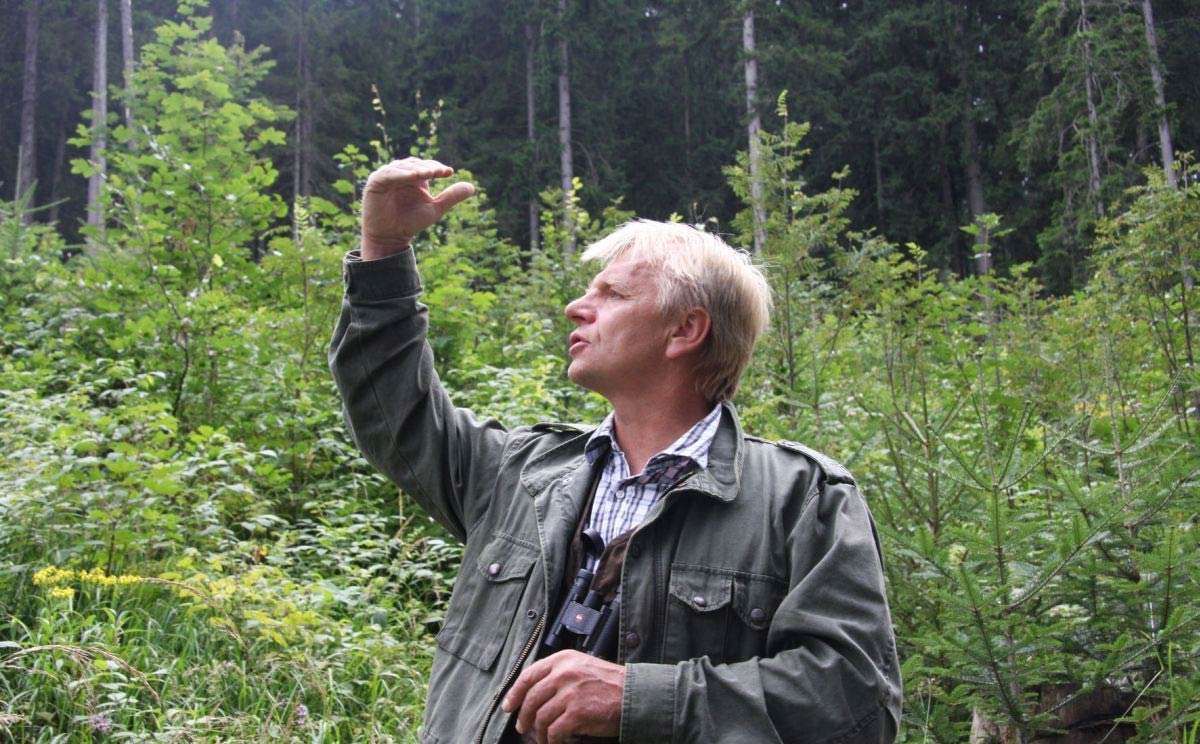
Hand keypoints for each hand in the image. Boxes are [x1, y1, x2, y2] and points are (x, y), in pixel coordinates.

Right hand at [360, 157, 474, 258]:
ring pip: (403, 167)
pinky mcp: (375, 182)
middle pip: (415, 164)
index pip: (427, 166)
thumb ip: (451, 197)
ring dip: (416, 169)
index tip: (449, 173)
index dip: (437, 167)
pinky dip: (400, 174)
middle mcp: (401, 174)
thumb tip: (472, 187)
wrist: (390, 237)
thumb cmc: (411, 222)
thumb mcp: (435, 209)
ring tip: (428, 173)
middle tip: (439, 171)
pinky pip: (388, 175)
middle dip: (428, 167)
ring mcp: (387, 176)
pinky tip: (412, 177)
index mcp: (414, 177)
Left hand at [501, 650, 624, 743]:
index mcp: (563, 660)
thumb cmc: (610, 683)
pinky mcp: (577, 713)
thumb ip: (559, 673)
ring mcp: (570, 693)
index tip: (508, 705)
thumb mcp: (582, 666)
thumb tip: (534, 693)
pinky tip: (555, 743)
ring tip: (542, 738)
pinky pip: (554, 732)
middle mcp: (564, 673)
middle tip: (522, 727)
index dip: (514, 693)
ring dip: (539, 733)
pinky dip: (551, 741)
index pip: (528, 675)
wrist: (634, 695)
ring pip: (540, 718)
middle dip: (524, 717)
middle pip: (531, 698)